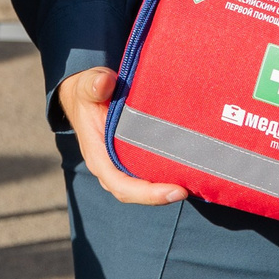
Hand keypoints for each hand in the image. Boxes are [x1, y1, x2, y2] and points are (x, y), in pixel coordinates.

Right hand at [57, 66, 186, 205]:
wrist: (87, 93)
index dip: (146, 193)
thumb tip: (104, 82)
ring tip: (191, 182)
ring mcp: (119, 164)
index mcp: (97, 155)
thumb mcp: (87, 85)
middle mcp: (108, 166)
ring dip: (164, 188)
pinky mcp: (130, 158)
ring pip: (142, 186)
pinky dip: (163, 176)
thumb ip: (94, 84)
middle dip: (160, 196)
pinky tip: (185, 170)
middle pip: (134, 192)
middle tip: (187, 190)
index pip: (120, 184)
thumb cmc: (88, 92)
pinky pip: (146, 174)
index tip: (174, 191)